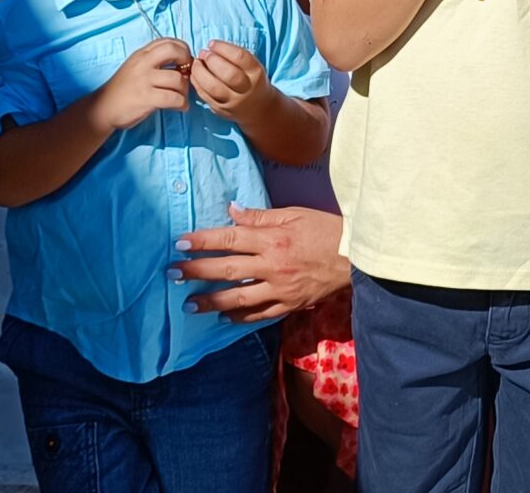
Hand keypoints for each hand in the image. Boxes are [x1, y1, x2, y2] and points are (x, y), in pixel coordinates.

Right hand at [87, 37, 191, 131]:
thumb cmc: (124, 89)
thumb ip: (154, 60)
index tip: (185, 62)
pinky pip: (173, 98)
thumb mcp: (136, 66)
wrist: (103, 107)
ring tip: (183, 97)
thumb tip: (183, 63)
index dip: (182, 49)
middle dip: (187, 60)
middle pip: (173, 50)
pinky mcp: (146, 98)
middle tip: (187, 73)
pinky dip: (182, 104)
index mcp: (142, 54)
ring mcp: (144, 80)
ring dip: (185, 90)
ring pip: (177, 79)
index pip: (168, 41)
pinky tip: (181, 107)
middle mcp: (143, 63)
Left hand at [176, 206, 349, 322]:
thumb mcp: (294, 214)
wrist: (357, 257)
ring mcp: (280, 289)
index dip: (202, 241)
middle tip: (172, 274)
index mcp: (272, 239)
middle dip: (196, 272)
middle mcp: (272, 265)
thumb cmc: (326, 229)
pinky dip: (241, 318)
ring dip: (211, 302)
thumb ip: (260, 217)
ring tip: (190, 305)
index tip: (180, 243)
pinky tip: (224, 318)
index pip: (229, 239)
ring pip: (238, 299)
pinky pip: (260, 315)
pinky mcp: (289, 304)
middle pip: (226, 270)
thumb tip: (231, 211)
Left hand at [188, 40, 274, 123]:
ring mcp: (234, 102)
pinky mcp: (222, 110)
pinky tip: (194, 75)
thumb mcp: (251, 66)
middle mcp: (247, 89)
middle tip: (203, 53)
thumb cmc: (251, 80)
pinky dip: (197, 84)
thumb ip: (234, 56)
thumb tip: (210, 48)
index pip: (240, 58)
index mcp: (256, 73)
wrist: (258, 108)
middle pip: (228, 74)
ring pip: (214, 88)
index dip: (223, 48)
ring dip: (200, 72)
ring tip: (196, 63)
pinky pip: (206, 97)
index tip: (211, 43)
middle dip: (211, 60)